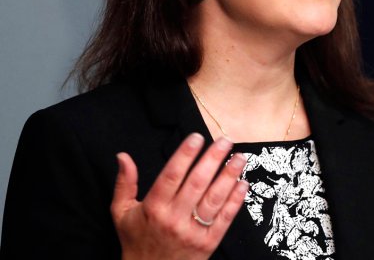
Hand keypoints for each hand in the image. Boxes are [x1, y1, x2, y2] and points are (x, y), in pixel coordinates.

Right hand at [111, 133, 248, 259]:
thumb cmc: (136, 240)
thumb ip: (124, 183)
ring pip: (214, 199)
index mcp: (153, 207)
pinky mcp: (207, 243)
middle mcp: (173, 218)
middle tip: (226, 140)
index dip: (185, 154)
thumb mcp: (122, 213)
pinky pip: (224, 218)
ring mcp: (192, 231)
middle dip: (213, 159)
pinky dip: (235, 200)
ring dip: (229, 176)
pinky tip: (243, 184)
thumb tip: (123, 156)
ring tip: (239, 157)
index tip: (197, 137)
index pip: (172, 175)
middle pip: (197, 183)